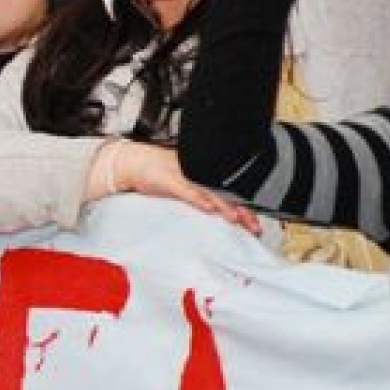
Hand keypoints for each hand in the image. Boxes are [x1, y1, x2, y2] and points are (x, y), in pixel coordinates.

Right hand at [96, 141, 260, 235]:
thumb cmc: (158, 173)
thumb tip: (218, 210)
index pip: (229, 193)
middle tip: (254, 227)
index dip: (244, 207)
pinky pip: (186, 190)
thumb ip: (201, 195)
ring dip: (224, 206)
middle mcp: (198, 175)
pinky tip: (208, 207)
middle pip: (225, 194)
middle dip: (241, 211)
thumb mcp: (184, 183)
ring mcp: (184, 177)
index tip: (255, 224)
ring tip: (236, 218)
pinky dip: (198, 199)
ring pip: (210, 192)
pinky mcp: (169, 180)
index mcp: (204, 177)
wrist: (134, 162)